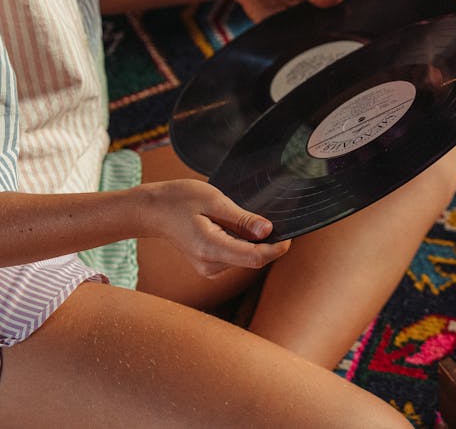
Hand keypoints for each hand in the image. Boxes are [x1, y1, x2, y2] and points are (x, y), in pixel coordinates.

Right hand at [141, 180, 291, 277]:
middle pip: (253, 258)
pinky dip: (241, 241)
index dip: (277, 248)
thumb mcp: (214, 201)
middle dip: (266, 241)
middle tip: (262, 214)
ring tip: (232, 216)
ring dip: (252, 239)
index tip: (289, 233)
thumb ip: (241, 219)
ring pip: (246, 256)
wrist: (152, 210)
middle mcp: (210, 264)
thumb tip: (268, 231)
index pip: (255, 258)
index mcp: (211, 249)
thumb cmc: (179, 200)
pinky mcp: (209, 265)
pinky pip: (236, 255)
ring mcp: (208, 267)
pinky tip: (227, 225)